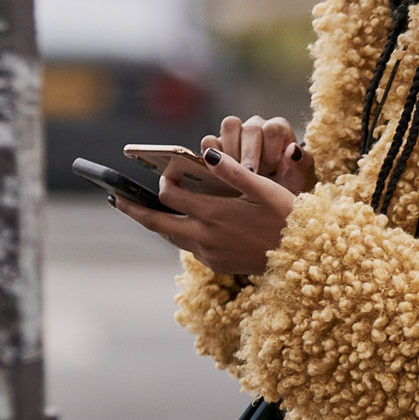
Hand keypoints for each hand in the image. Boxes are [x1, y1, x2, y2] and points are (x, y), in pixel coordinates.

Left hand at [112, 144, 297, 277]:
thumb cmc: (287, 216)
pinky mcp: (217, 265)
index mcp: (214, 214)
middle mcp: (206, 237)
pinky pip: (190, 248)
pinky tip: (180, 223)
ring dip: (157, 223)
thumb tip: (209, 155)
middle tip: (115, 199)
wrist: (303, 257)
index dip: (163, 181)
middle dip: (134, 210)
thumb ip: (234, 171)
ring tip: (141, 210)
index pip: (170, 196)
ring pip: (171, 237)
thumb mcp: (264, 188)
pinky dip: (180, 233)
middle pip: (157, 223)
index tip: (166, 172)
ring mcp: (210, 254)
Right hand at [221, 113, 315, 195]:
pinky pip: (209, 141)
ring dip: (231, 151)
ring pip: (229, 126)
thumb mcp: (301, 181)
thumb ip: (302, 165)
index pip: (273, 129)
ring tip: (237, 174)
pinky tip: (221, 174)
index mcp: (279, 130)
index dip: (271, 150)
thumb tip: (293, 150)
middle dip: (250, 154)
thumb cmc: (289, 189)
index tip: (273, 170)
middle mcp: (258, 127)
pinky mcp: (218, 145)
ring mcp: (237, 134)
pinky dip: (212, 155)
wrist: (270, 203)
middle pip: (250, 127)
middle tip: (251, 175)